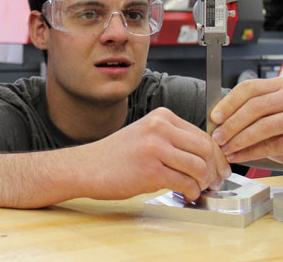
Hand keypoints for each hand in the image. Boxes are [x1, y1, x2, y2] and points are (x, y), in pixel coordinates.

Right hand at [81, 107, 229, 200]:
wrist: (89, 166)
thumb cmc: (118, 154)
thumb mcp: (146, 134)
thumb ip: (173, 139)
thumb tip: (208, 156)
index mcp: (161, 116)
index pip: (202, 134)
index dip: (217, 155)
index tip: (220, 168)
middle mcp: (159, 127)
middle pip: (206, 149)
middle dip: (213, 170)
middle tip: (211, 182)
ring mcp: (155, 148)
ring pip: (199, 167)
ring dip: (202, 182)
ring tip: (194, 188)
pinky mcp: (151, 170)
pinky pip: (186, 183)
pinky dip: (191, 192)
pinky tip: (184, 193)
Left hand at [211, 77, 282, 163]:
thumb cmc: (280, 121)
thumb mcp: (267, 108)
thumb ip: (248, 109)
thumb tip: (217, 120)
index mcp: (279, 84)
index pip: (250, 88)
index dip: (229, 103)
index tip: (214, 117)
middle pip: (255, 106)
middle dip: (232, 124)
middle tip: (216, 137)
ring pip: (265, 125)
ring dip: (240, 139)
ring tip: (225, 149)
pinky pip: (274, 144)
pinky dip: (252, 152)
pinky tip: (238, 156)